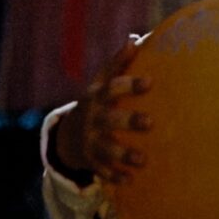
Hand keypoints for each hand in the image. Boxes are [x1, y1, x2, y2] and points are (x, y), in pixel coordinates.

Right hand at [53, 37, 151, 185]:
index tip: (150, 81)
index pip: (112, 87)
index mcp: (97, 97)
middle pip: (110, 120)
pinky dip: (115, 177)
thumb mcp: (101, 81)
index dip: (129, 84)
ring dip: (124, 155)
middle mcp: (93, 119)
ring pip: (106, 150)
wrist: (68, 134)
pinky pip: (102, 171)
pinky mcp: (91, 161)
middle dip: (129, 121)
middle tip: (151, 122)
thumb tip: (136, 37)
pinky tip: (130, 181)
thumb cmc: (96, 101)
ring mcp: (90, 141)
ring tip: (143, 160)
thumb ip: (118, 62)